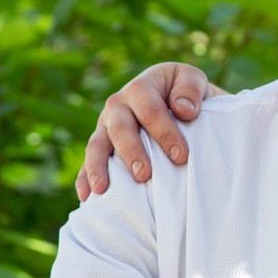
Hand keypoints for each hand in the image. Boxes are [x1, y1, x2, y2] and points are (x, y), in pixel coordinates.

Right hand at [76, 62, 220, 200]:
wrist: (175, 99)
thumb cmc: (187, 95)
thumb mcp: (193, 81)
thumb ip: (191, 89)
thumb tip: (183, 110)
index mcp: (141, 88)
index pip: (150, 110)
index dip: (165, 133)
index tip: (181, 157)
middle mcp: (119, 105)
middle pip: (121, 128)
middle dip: (132, 152)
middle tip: (144, 175)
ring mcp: (106, 125)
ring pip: (97, 144)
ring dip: (98, 167)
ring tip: (102, 189)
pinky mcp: (100, 144)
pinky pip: (88, 161)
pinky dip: (84, 178)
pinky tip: (87, 196)